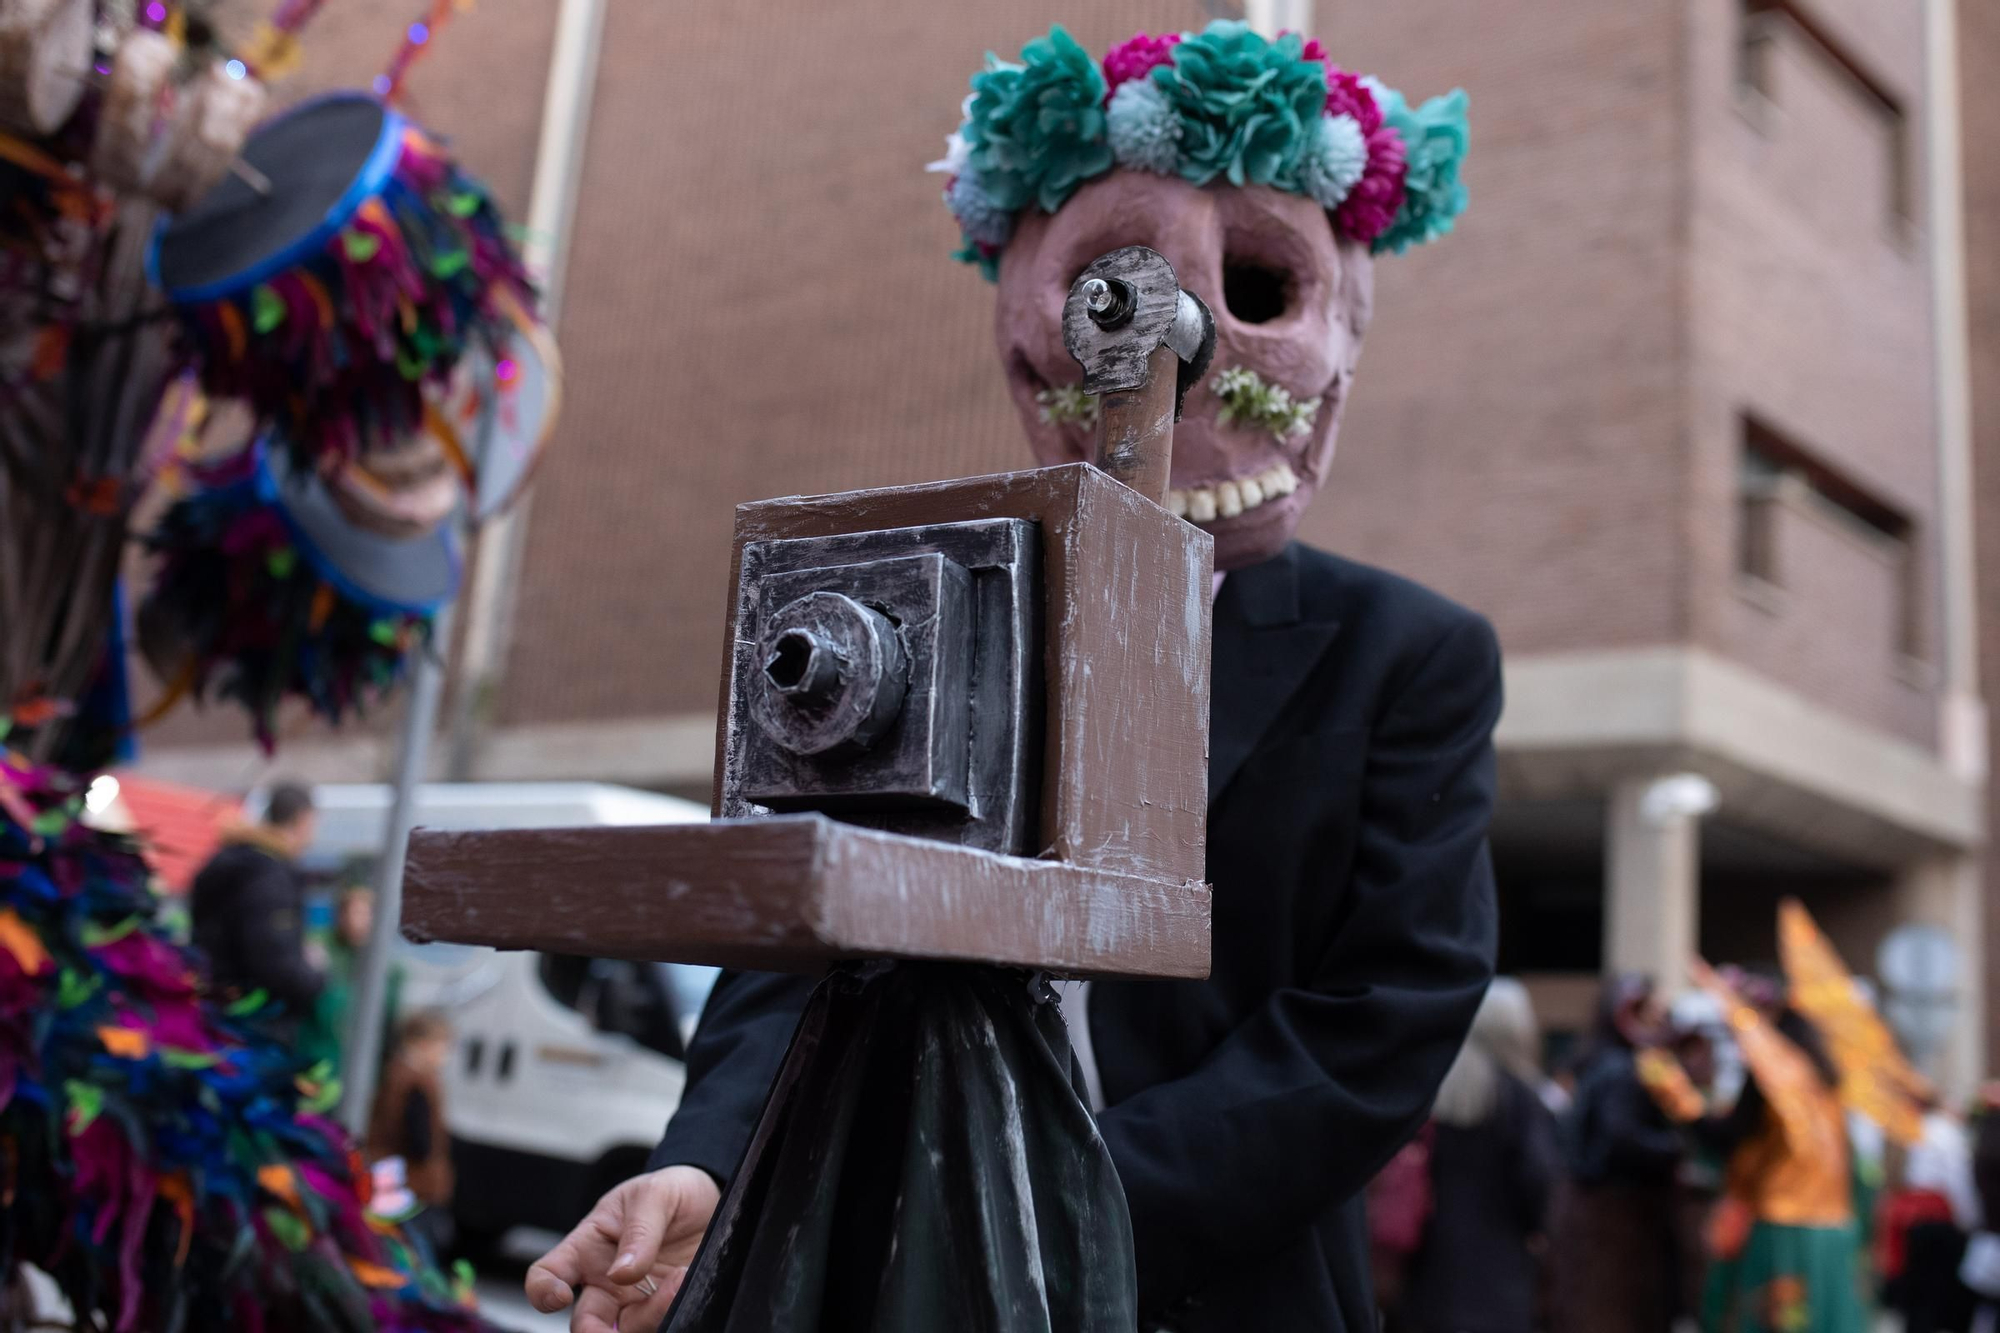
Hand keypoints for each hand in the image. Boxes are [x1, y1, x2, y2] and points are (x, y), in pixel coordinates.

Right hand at [525, 1165, 720, 1331]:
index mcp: (587, 1248)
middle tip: (618, 1326)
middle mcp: (605, 1283)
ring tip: (678, 1279)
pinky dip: (670, 1316)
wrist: (713, 1198)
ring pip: (624, 1331)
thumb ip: (639, 1231)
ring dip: (649, 1316)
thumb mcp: (655, 1195)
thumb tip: (621, 1274)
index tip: (561, 1296)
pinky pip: (659, 1326)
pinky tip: (685, 1287)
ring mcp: (635, 1301)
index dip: (542, 1292)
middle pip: (583, 1323)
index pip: (547, 1275)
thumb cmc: (671, 1191)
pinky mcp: (664, 1309)